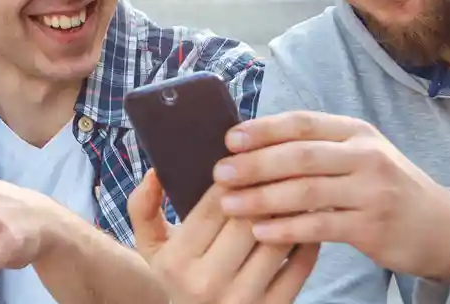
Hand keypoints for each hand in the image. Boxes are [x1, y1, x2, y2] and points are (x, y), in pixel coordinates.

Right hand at [128, 171, 316, 303]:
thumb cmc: (178, 277)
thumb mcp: (151, 247)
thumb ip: (143, 207)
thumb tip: (155, 171)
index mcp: (176, 261)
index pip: (214, 205)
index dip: (236, 176)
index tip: (247, 159)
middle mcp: (207, 283)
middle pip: (248, 220)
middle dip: (265, 189)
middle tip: (278, 168)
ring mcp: (242, 300)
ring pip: (278, 239)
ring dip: (291, 210)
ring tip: (294, 188)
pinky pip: (300, 265)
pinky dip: (307, 240)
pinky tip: (304, 222)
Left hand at [213, 111, 449, 280]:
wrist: (440, 226)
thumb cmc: (386, 188)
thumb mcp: (360, 155)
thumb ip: (318, 148)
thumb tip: (254, 145)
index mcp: (357, 132)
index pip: (303, 123)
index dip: (263, 129)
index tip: (229, 139)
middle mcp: (366, 156)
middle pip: (300, 155)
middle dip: (255, 164)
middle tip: (221, 173)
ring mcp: (372, 191)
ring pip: (306, 190)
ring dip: (262, 197)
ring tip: (229, 204)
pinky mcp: (372, 226)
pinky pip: (319, 226)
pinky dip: (286, 228)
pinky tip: (260, 231)